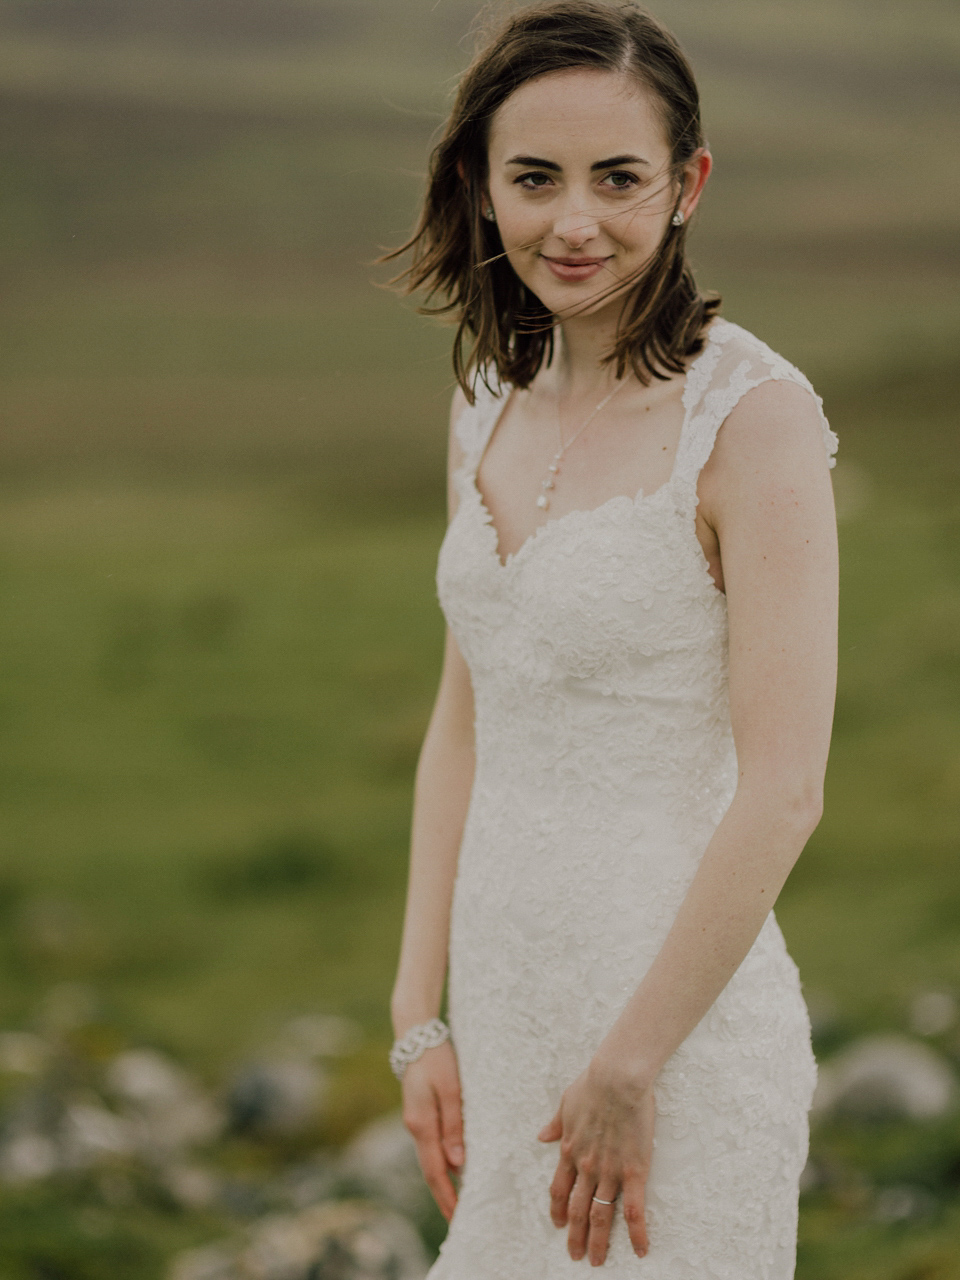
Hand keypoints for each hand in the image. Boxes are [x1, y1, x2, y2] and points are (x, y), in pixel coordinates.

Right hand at [401, 1040, 463, 1220]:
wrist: (416, 1036)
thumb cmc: (437, 1060)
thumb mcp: (450, 1090)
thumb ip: (454, 1126)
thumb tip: (458, 1165)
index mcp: (422, 1125)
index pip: (435, 1172)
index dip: (446, 1197)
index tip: (456, 1219)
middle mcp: (415, 1127)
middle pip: (430, 1170)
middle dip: (443, 1196)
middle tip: (457, 1220)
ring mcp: (416, 1121)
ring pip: (430, 1159)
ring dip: (442, 1182)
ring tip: (457, 1202)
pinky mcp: (420, 1114)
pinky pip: (431, 1146)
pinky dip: (441, 1163)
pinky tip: (453, 1169)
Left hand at [538, 1059, 653, 1265]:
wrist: (616, 1078)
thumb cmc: (593, 1083)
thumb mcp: (566, 1103)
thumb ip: (555, 1124)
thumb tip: (541, 1136)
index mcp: (569, 1150)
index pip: (559, 1189)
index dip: (558, 1209)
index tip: (558, 1224)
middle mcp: (586, 1166)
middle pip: (577, 1209)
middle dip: (575, 1235)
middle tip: (575, 1255)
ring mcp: (609, 1171)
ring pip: (600, 1215)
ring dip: (597, 1241)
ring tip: (596, 1261)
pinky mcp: (633, 1171)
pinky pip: (634, 1210)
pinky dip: (636, 1234)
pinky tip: (640, 1251)